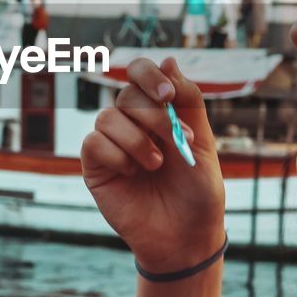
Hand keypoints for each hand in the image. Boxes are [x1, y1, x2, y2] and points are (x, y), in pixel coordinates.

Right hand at [81, 57, 225, 272]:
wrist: (186, 237)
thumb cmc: (198, 191)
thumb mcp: (203, 142)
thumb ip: (188, 100)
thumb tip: (169, 59)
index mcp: (159, 111)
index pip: (141, 73)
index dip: (149, 75)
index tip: (168, 96)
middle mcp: (132, 123)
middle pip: (126, 93)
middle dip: (153, 115)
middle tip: (177, 142)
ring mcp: (112, 144)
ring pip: (107, 117)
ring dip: (136, 140)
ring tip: (156, 165)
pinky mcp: (96, 167)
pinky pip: (93, 143)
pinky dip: (116, 155)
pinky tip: (132, 173)